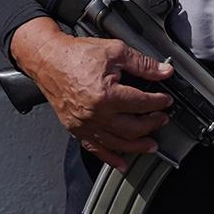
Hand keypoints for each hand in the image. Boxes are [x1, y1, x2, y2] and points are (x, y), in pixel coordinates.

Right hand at [9, 23, 172, 171]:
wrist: (48, 59)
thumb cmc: (76, 55)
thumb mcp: (115, 51)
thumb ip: (142, 64)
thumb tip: (163, 72)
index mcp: (107, 95)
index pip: (142, 103)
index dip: (158, 102)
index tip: (166, 100)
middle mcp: (96, 114)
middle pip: (133, 129)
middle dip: (152, 125)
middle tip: (162, 120)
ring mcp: (85, 125)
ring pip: (118, 144)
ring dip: (138, 146)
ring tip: (151, 145)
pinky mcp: (76, 129)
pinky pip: (96, 149)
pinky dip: (111, 158)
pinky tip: (122, 162)